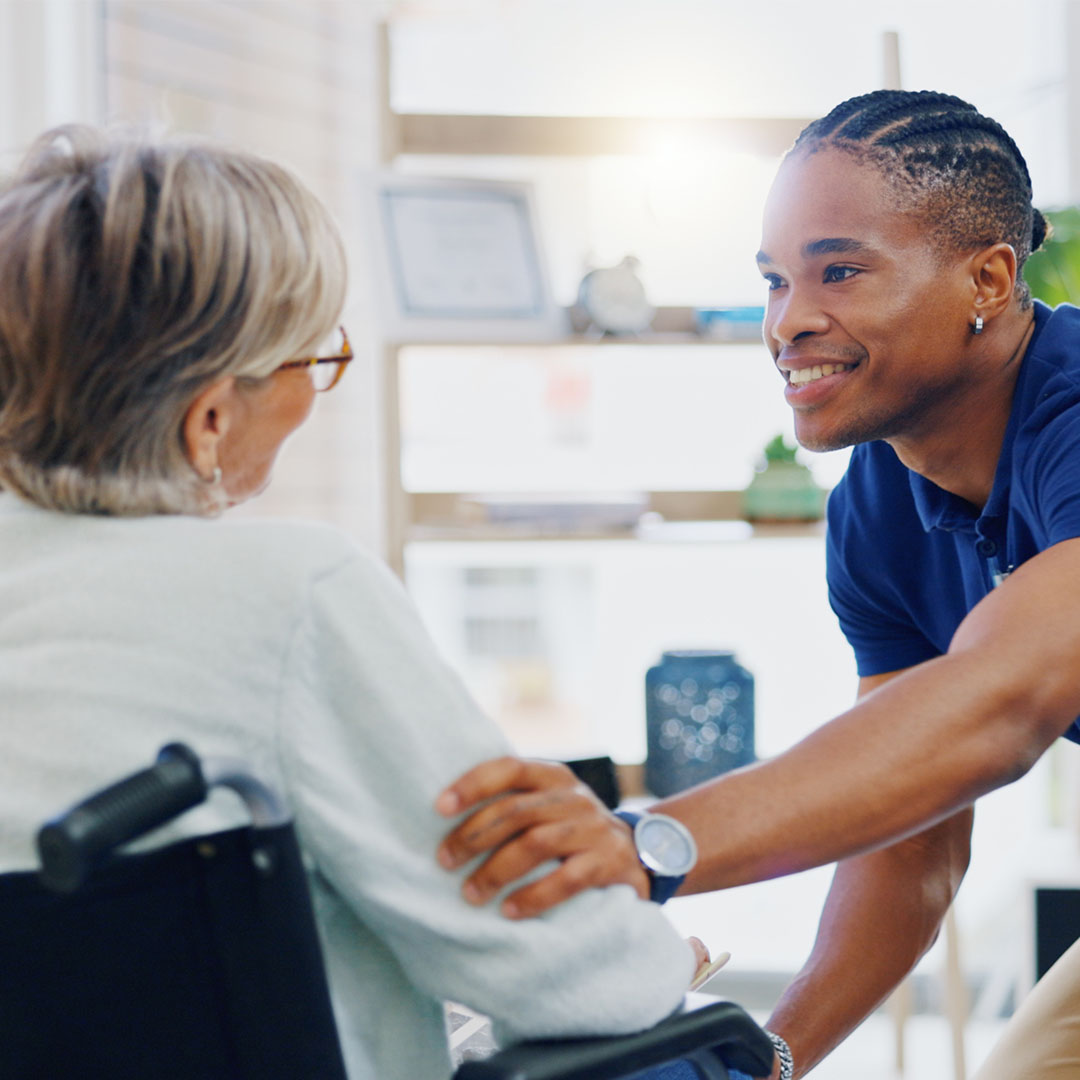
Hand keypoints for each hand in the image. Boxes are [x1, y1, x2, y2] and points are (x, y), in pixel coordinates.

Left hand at [435, 756, 648, 916]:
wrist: (641, 853)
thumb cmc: (574, 830)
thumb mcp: (550, 804)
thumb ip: (515, 801)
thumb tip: (445, 812)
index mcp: (553, 776)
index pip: (509, 768)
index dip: (472, 785)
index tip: (438, 807)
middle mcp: (574, 797)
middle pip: (515, 811)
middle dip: (473, 837)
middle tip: (444, 862)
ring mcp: (594, 828)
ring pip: (535, 844)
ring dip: (496, 871)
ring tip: (470, 894)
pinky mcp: (608, 863)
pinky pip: (566, 879)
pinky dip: (534, 896)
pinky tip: (509, 911)